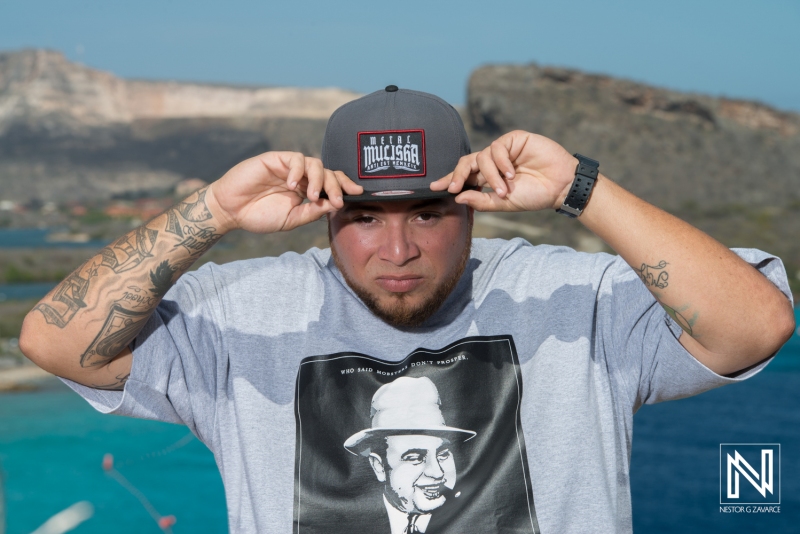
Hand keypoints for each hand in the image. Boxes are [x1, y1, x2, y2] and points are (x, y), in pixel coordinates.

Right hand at [206, 152, 362, 233]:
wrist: (230, 211)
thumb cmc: (259, 216)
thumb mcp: (291, 220)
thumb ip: (312, 212)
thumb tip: (335, 205)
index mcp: (306, 191)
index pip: (331, 183)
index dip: (345, 186)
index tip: (357, 194)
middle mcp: (301, 177)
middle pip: (327, 172)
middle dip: (337, 185)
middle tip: (337, 200)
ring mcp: (289, 167)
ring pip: (315, 163)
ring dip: (319, 180)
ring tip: (311, 197)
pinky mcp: (275, 159)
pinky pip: (295, 158)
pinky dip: (298, 171)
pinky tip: (293, 186)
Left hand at [430, 131, 577, 211]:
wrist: (560, 186)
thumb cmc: (535, 196)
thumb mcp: (504, 203)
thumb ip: (482, 201)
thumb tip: (458, 197)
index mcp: (489, 177)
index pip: (464, 176)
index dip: (449, 181)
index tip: (433, 188)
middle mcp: (493, 162)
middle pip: (466, 162)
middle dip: (457, 175)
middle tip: (454, 188)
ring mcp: (504, 150)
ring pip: (482, 157)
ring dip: (490, 175)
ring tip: (505, 188)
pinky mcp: (515, 139)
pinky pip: (496, 148)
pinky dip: (501, 162)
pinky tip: (512, 173)